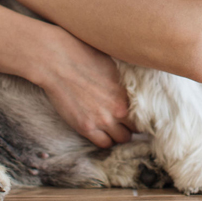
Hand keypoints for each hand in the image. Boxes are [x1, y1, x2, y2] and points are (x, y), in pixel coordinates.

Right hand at [39, 26, 137, 148]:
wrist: (58, 62)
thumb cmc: (84, 57)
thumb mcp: (113, 66)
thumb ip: (124, 83)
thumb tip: (130, 87)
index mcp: (127, 93)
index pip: (143, 115)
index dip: (138, 116)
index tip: (132, 115)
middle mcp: (118, 110)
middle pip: (133, 130)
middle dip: (128, 127)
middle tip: (122, 122)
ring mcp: (101, 120)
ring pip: (120, 140)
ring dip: (117, 135)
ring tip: (112, 128)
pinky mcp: (85, 127)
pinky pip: (103, 144)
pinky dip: (105, 140)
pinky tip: (101, 132)